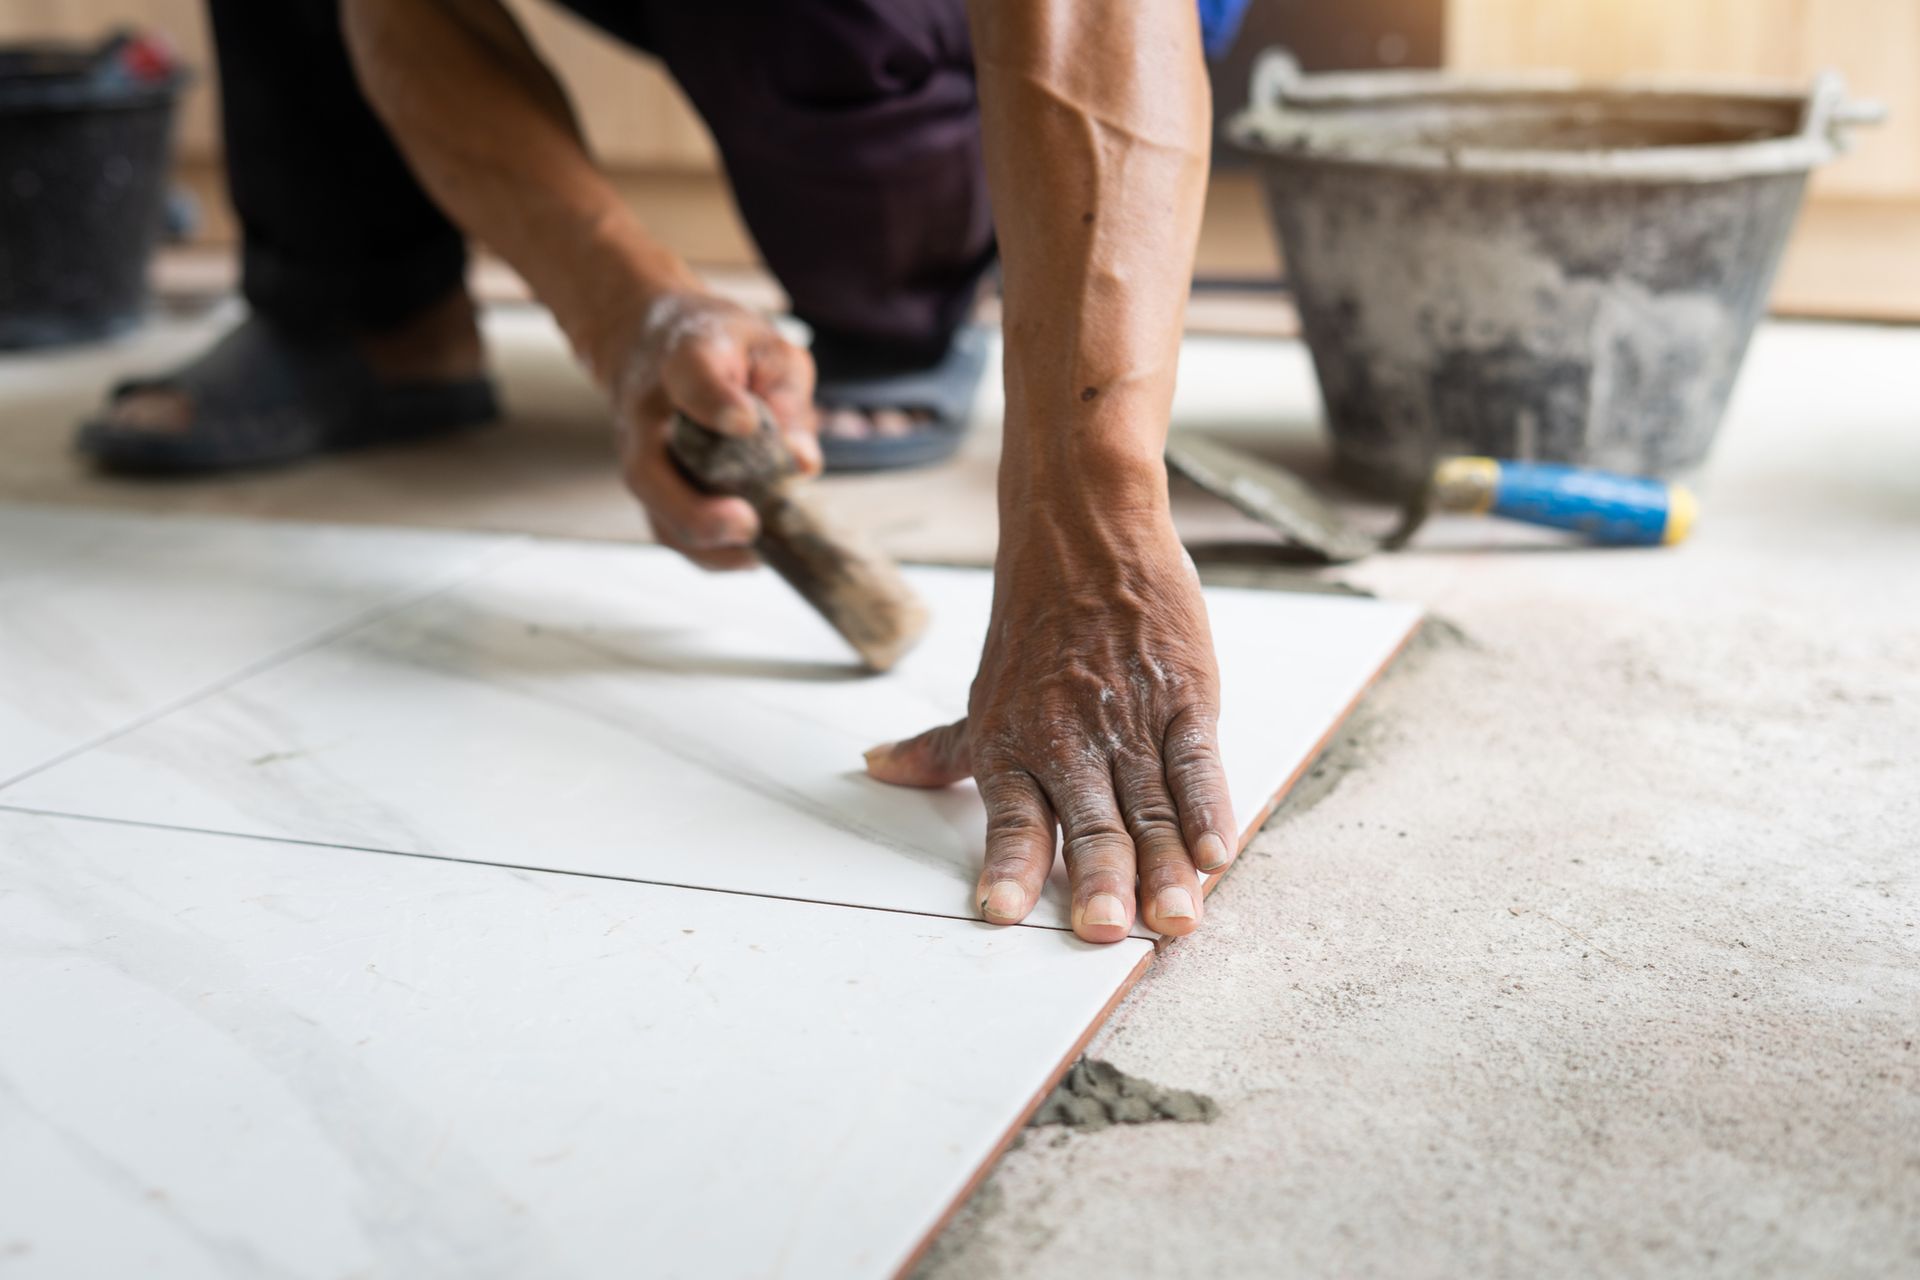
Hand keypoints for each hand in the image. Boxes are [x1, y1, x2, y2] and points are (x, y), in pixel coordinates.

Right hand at [607, 292, 819, 568]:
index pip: (691, 379)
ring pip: (655, 513)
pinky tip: (748, 556)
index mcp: (684, 359)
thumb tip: (801, 463)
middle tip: (746, 524)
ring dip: (704, 545)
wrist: (653, 343)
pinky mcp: (650, 488)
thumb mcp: (768, 348)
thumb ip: (788, 396)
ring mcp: (640, 456)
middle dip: (695, 510)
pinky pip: (668, 530)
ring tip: (756, 553)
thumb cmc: (722, 346)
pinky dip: (707, 553)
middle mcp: (647, 414)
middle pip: (648, 470)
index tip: (743, 422)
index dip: (714, 402)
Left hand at [864, 513, 1236, 941]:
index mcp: (1014, 744)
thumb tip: (875, 769)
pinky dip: (1209, 807)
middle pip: (1087, 823)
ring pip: (1148, 806)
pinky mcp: (1184, 697)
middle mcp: (1069, 739)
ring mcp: (1130, 720)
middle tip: (1106, 932)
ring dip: (1164, 867)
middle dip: (1099, 881)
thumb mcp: (984, 692)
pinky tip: (1217, 852)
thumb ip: (942, 748)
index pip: (1010, 818)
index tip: (1001, 914)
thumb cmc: (1034, 621)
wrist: (1086, 533)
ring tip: (1174, 920)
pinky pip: (1196, 762)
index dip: (1008, 867)